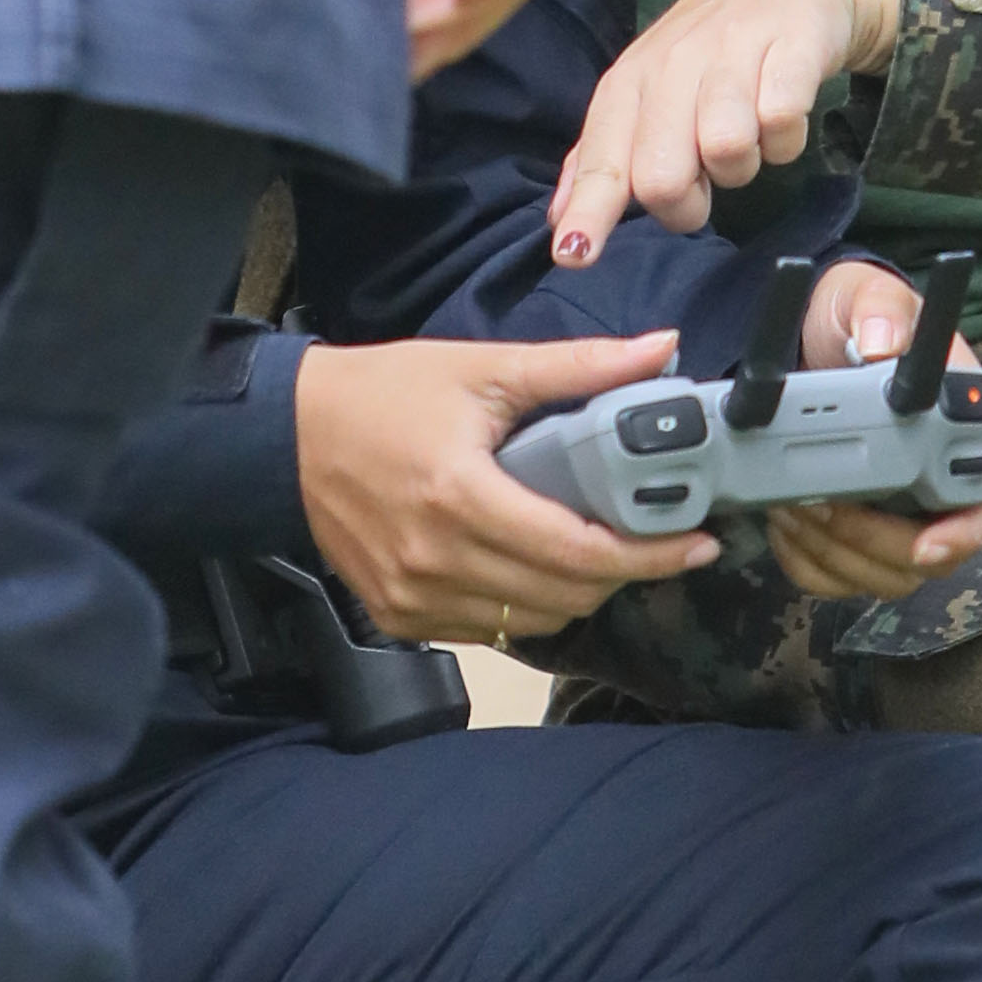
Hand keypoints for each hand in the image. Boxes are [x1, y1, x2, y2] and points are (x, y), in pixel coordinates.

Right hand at [295, 327, 707, 642]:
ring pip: (533, 624)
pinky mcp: (399, 617)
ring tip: (599, 550)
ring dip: (578, 593)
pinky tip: (536, 566)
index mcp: (461, 497)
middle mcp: (437, 561)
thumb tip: (660, 349)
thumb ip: (577, 367)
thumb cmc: (383, 394)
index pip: (577, 551)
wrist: (285, 435)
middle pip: (565, 596)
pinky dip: (526, 607)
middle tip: (655, 539)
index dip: (648, 555)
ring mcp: (414, 598)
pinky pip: (489, 632)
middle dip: (624, 573)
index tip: (696, 542)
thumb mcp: (481, 369)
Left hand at [548, 0, 907, 253]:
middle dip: (688, 203)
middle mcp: (673, 64)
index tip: (575, 256)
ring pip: (727, 151)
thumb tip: (561, 221)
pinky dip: (786, 139)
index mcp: (631, 81)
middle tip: (706, 178)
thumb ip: (606, 156)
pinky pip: (782, 124)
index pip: (603, 159)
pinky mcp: (791, 47)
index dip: (590, 211)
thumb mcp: (650, 93)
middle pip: (663, 177)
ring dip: (745, 165)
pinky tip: (782, 117)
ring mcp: (732, 52)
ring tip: (750, 136)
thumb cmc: (716, 47)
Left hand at [761, 252, 981, 601]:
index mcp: (970, 435)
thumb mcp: (872, 295)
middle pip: (931, 555)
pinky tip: (784, 523)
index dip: (964, 534)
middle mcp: (944, 486)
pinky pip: (840, 576)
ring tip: (790, 508)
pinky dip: (809, 562)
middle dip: (873, 542)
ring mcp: (903, 516)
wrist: (822, 337)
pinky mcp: (859, 533)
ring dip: (834, 552)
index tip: (926, 544)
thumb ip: (884, 310)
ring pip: (883, 574)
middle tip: (821, 506)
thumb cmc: (866, 318)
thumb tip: (883, 343)